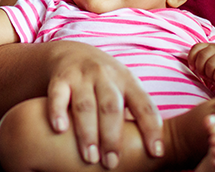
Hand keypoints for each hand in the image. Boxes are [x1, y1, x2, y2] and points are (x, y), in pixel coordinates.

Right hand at [45, 41, 163, 168]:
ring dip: (87, 132)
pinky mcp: (61, 78)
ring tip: (89, 156)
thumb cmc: (107, 83)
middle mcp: (106, 77)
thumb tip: (156, 152)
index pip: (144, 105)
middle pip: (111, 107)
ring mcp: (82, 77)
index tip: (156, 153)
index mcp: (128, 82)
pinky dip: (57, 111)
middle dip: (112, 137)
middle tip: (112, 163)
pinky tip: (60, 129)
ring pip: (85, 105)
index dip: (151, 129)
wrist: (73, 53)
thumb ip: (136, 114)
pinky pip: (58, 95)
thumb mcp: (126, 90)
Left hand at [188, 42, 214, 91]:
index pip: (196, 47)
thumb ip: (199, 61)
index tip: (193, 68)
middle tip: (206, 75)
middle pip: (202, 57)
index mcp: (210, 46)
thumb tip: (192, 66)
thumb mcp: (205, 65)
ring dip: (210, 76)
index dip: (191, 59)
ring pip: (210, 65)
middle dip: (201, 69)